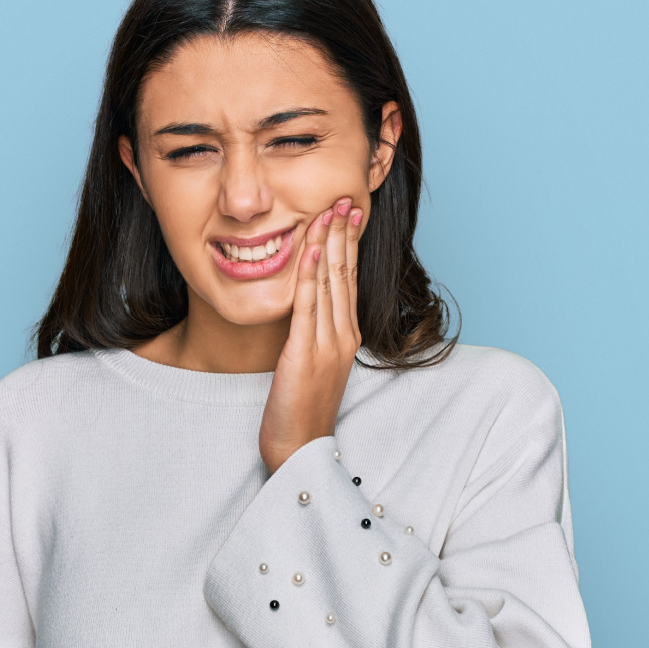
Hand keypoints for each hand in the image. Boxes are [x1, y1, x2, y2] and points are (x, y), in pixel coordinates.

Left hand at [259, 196, 363, 473]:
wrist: (299, 449)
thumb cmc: (302, 411)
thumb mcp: (313, 366)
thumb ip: (314, 335)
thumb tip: (307, 309)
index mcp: (346, 338)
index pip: (349, 281)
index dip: (349, 246)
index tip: (349, 215)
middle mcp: (343, 337)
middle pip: (345, 275)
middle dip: (344, 235)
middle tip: (344, 199)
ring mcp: (327, 345)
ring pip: (330, 284)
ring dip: (329, 244)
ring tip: (329, 211)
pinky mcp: (306, 354)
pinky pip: (309, 307)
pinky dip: (309, 275)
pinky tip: (309, 250)